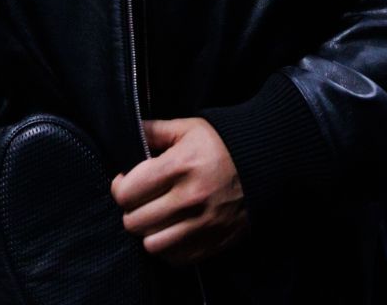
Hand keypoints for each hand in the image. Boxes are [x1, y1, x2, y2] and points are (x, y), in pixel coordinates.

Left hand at [111, 118, 248, 265]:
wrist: (266, 165)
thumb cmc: (221, 144)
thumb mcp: (188, 128)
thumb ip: (153, 131)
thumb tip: (125, 135)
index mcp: (179, 166)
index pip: (127, 193)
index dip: (120, 187)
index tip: (127, 182)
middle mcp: (189, 199)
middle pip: (134, 222)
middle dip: (132, 210)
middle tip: (142, 199)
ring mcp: (202, 225)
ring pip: (151, 245)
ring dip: (148, 232)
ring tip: (156, 217)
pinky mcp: (213, 242)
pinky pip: (175, 258)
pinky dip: (169, 247)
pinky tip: (173, 229)